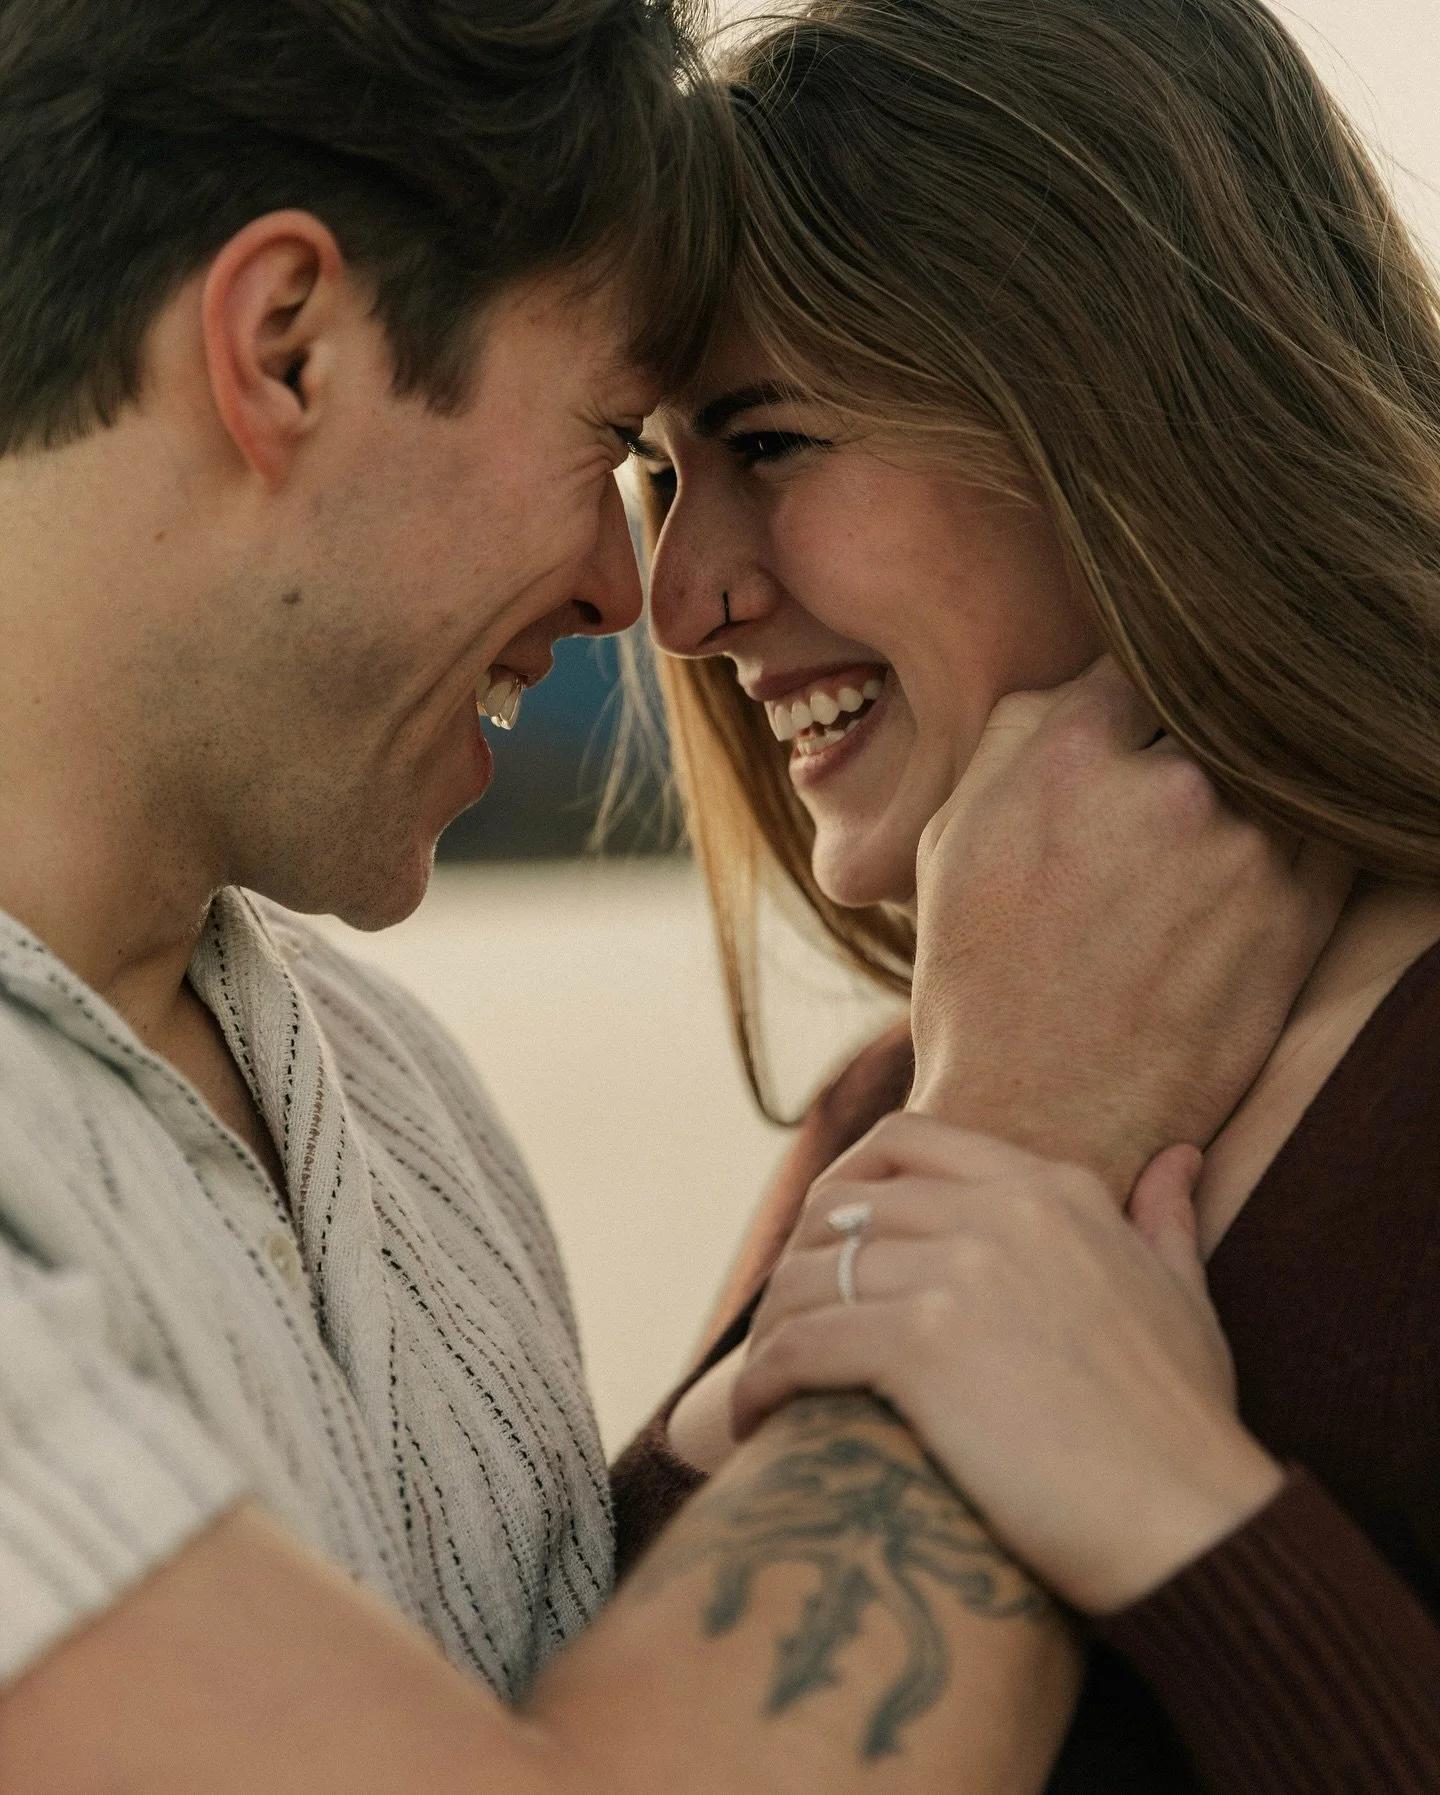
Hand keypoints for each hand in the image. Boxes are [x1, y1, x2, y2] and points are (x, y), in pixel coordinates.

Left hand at [731, 1113, 1284, 1614]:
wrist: (1195, 1524)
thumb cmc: (1186, 1427)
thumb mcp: (1184, 1299)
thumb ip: (1165, 1219)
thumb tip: (1177, 1156)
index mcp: (1053, 1187)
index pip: (905, 1140)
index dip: (844, 1185)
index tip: (824, 1243)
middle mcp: (1002, 1209)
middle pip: (841, 1203)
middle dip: (799, 1260)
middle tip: (788, 1321)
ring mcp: (961, 1272)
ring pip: (810, 1274)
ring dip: (773, 1327)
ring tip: (769, 1377)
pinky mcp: (924, 1346)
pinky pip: (800, 1343)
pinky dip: (763, 1382)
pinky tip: (757, 1418)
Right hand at [909, 658, 1350, 1195]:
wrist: (1042, 1116)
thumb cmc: (983, 979)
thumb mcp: (951, 842)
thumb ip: (1013, 740)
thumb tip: (1080, 683)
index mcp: (1064, 759)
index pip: (1128, 670)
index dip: (1132, 701)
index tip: (1136, 729)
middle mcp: (1161, 787)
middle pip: (1203, 707)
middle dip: (1188, 741)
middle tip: (1168, 795)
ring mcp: (1241, 847)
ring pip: (1265, 763)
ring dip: (1246, 784)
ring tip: (1202, 844)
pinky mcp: (1299, 910)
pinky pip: (1325, 829)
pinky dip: (1301, 829)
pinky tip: (1254, 866)